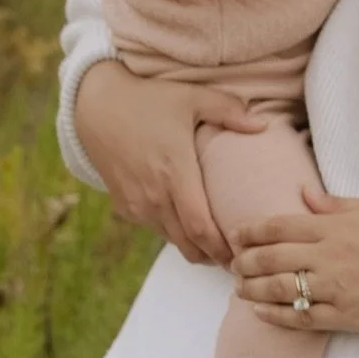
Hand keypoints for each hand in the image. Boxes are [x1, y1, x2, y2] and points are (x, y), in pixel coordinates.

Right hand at [74, 61, 264, 265]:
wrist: (96, 106)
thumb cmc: (148, 99)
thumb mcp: (190, 97)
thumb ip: (227, 110)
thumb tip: (262, 125)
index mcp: (175, 174)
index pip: (202, 228)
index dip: (221, 249)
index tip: (240, 255)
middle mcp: (155, 197)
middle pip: (189, 245)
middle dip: (211, 257)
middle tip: (233, 260)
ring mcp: (137, 205)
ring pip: (172, 240)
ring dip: (192, 246)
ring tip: (213, 247)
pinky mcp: (125, 207)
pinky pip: (154, 229)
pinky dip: (172, 232)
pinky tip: (185, 226)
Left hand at [232, 191, 358, 336]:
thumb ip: (334, 205)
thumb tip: (303, 195)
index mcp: (335, 227)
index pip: (281, 226)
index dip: (252, 231)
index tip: (236, 236)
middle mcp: (330, 256)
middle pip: (273, 258)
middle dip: (246, 262)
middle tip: (232, 266)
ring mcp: (336, 289)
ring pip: (282, 289)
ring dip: (254, 290)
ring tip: (239, 290)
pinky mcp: (345, 317)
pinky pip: (302, 318)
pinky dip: (277, 315)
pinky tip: (261, 313)